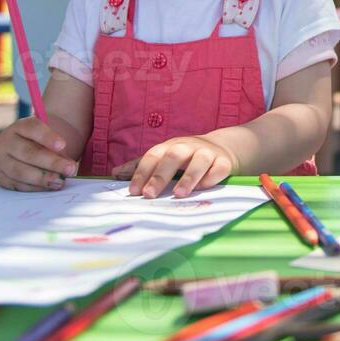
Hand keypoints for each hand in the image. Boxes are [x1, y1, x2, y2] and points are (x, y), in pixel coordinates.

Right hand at [0, 117, 77, 191]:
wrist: (18, 150)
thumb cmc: (39, 143)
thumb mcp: (47, 139)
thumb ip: (56, 150)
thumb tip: (68, 167)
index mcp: (20, 127)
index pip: (33, 128)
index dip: (48, 137)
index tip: (63, 145)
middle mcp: (6, 141)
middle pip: (28, 153)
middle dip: (51, 163)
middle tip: (70, 169)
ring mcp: (0, 160)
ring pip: (20, 171)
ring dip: (42, 178)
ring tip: (60, 181)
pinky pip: (17, 184)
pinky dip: (34, 187)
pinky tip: (48, 187)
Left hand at [115, 135, 237, 198]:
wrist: (222, 149)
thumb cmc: (186, 157)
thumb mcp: (164, 157)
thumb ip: (142, 166)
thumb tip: (115, 173)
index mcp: (170, 146)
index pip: (153, 156)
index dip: (142, 172)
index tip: (133, 191)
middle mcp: (188, 147)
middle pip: (174, 156)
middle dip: (160, 175)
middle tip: (149, 194)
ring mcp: (207, 153)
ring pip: (199, 161)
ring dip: (188, 177)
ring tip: (178, 194)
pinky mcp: (224, 162)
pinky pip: (219, 168)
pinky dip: (212, 177)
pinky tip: (204, 187)